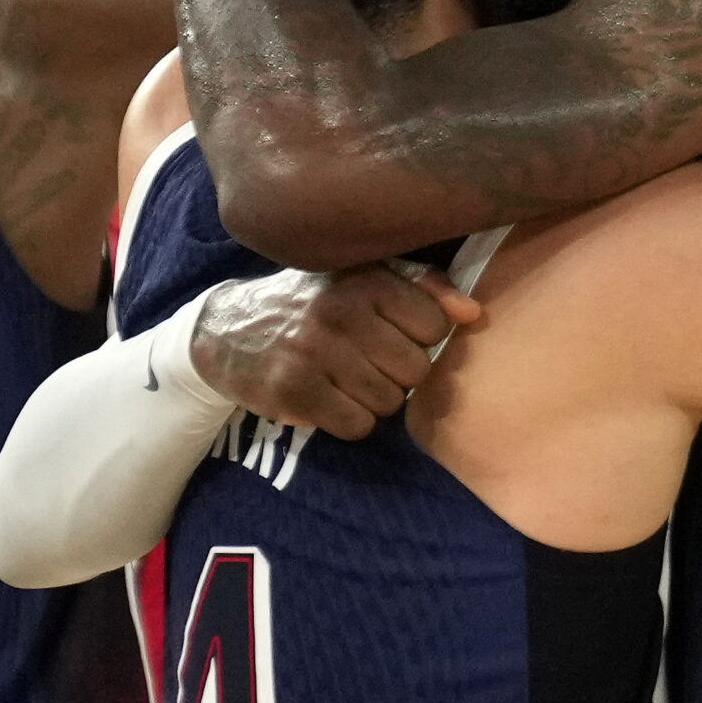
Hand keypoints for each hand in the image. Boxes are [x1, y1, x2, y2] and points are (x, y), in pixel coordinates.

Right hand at [190, 262, 481, 439]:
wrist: (229, 327)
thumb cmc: (316, 301)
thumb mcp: (366, 277)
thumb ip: (425, 288)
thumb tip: (473, 315)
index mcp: (365, 277)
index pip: (435, 326)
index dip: (418, 337)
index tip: (391, 332)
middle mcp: (340, 310)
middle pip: (416, 370)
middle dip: (397, 373)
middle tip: (366, 360)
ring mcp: (313, 351)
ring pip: (389, 402)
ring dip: (373, 399)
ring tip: (345, 377)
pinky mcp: (292, 390)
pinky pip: (357, 425)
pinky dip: (349, 420)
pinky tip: (329, 397)